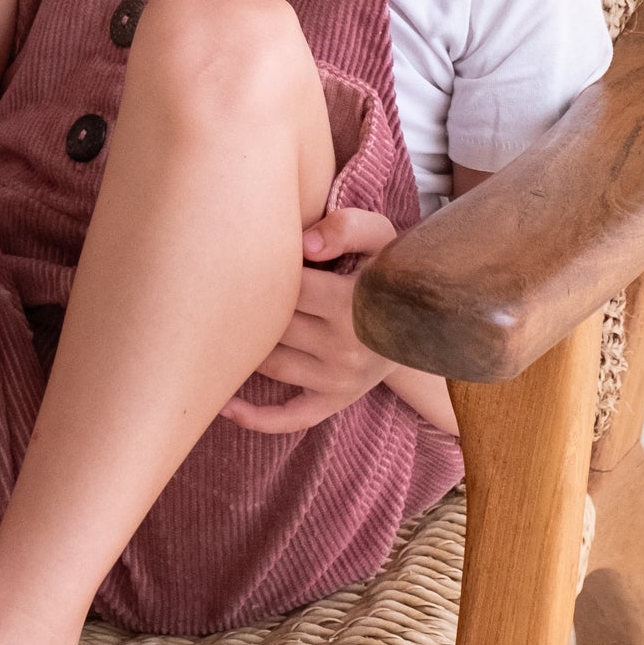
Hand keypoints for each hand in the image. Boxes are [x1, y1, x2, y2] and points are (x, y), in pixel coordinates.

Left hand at [219, 208, 397, 433]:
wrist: (422, 319)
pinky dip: (257, 417)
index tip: (251, 254)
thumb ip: (346, 227)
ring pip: (271, 363)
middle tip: (221, 291)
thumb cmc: (389, 267)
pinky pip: (292, 417)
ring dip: (246, 347)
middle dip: (249, 307)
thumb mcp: (381, 236)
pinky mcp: (335, 400)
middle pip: (274, 326)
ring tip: (222, 325)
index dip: (264, 269)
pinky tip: (225, 405)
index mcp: (352, 304)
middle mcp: (346, 348)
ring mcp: (339, 380)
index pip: (288, 286)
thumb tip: (305, 245)